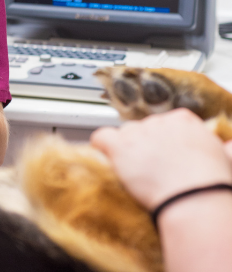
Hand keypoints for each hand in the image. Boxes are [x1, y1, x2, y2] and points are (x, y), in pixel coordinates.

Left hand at [91, 109, 231, 210]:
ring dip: (126, 149)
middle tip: (153, 169)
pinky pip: (101, 137)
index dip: (165, 141)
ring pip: (124, 133)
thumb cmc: (211, 184)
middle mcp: (158, 121)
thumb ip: (222, 147)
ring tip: (136, 171)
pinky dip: (101, 146)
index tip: (168, 155)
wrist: (194, 198)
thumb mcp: (225, 158)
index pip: (167, 122)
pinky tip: (106, 157)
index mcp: (184, 120)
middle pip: (143, 128)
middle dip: (146, 146)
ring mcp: (138, 132)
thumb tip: (228, 146)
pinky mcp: (120, 146)